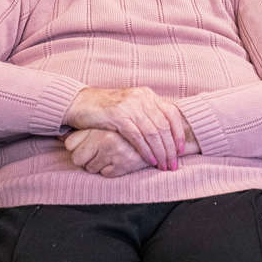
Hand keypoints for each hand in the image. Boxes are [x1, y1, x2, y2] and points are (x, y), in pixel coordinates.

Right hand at [64, 87, 186, 170]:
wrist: (80, 103)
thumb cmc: (106, 109)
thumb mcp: (131, 107)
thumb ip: (147, 115)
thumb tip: (167, 133)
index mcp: (148, 95)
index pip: (172, 114)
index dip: (179, 133)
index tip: (181, 150)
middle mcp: (142, 98)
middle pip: (164, 126)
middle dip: (171, 148)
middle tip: (173, 164)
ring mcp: (130, 106)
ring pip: (153, 132)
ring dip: (160, 152)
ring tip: (163, 166)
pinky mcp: (118, 115)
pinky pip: (137, 136)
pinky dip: (145, 150)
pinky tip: (149, 160)